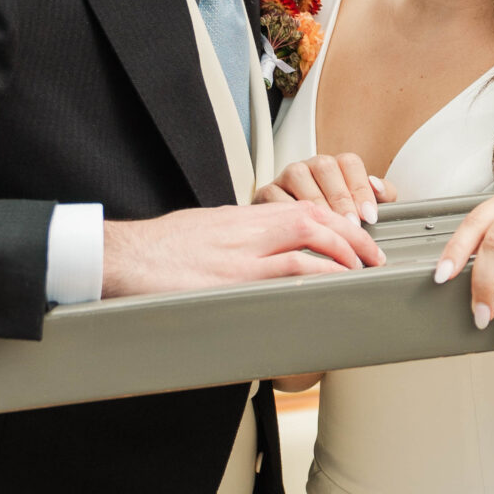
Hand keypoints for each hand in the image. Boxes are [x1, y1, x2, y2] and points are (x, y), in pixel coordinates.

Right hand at [100, 200, 383, 298]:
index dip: (335, 218)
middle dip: (350, 235)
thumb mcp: (204, 234)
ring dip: (342, 254)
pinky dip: (315, 275)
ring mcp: (241, 254)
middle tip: (372, 255)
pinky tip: (331, 286)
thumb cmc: (156, 250)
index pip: (301, 207)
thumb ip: (235, 242)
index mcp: (241, 218)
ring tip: (361, 271)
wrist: (121, 257)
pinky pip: (284, 272)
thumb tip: (257, 257)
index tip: (354, 232)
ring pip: (307, 239)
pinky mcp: (231, 280)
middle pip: (313, 217)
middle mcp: (246, 229)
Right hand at [255, 154, 396, 226]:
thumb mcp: (359, 209)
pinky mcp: (266, 192)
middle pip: (325, 166)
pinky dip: (290, 213)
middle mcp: (310, 167)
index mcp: (334, 167)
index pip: (350, 163)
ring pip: (299, 176)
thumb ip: (380, 196)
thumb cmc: (331, 223)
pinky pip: (275, 196)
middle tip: (352, 224)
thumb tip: (379, 187)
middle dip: (341, 197)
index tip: (370, 215)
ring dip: (316, 202)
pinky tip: (302, 230)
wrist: (287, 236)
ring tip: (329, 227)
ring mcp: (286, 177)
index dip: (362, 188)